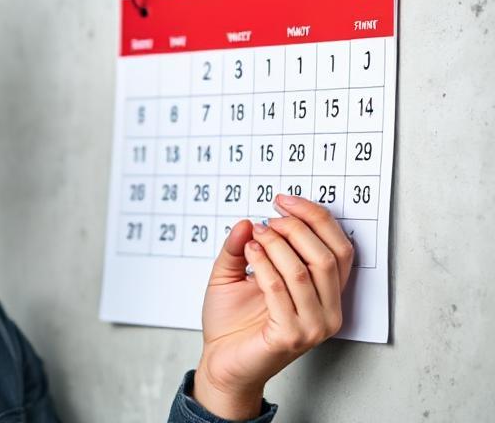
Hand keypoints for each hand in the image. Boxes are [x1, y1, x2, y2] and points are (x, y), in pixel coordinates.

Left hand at [193, 195, 354, 418]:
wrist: (220, 360)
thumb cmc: (232, 322)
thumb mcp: (233, 273)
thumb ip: (241, 246)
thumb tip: (246, 220)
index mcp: (326, 293)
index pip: (340, 248)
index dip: (316, 218)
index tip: (285, 200)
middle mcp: (328, 310)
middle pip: (326, 256)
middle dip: (295, 229)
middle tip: (267, 220)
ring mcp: (313, 326)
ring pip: (304, 270)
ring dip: (276, 245)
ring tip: (253, 236)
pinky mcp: (292, 336)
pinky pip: (280, 290)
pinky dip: (263, 265)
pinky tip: (249, 252)